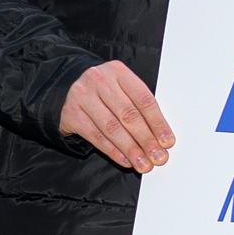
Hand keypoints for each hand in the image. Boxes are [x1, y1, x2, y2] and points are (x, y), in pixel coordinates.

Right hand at [61, 60, 176, 173]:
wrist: (66, 87)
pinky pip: (96, 137)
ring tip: (144, 163)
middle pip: (128, 115)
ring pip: (112, 128)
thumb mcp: (122, 89)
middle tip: (158, 157)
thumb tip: (160, 137)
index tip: (167, 141)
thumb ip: (139, 107)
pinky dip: (113, 151)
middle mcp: (99, 80)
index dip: (157, 123)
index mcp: (118, 71)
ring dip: (131, 149)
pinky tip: (126, 160)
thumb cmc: (103, 91)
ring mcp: (82, 96)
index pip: (143, 99)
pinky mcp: (71, 113)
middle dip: (146, 140)